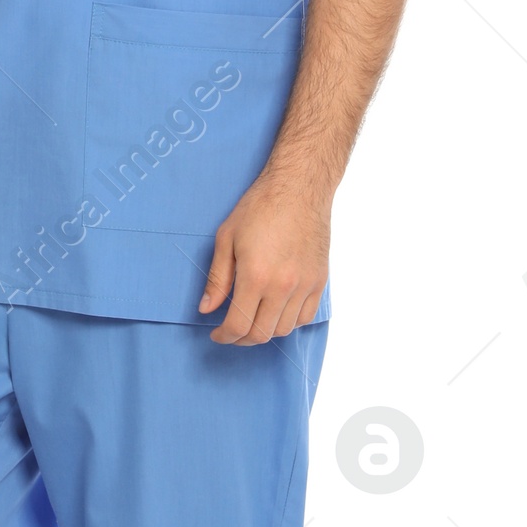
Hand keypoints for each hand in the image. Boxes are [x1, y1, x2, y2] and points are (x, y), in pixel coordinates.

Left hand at [198, 171, 329, 344]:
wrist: (300, 188)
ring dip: (265, 331)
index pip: (238, 326)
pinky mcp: (319, 280)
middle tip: (231, 332)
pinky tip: (277, 312)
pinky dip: (289, 322)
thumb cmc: (260, 206)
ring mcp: (305, 285)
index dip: (224, 337)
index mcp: (255, 276)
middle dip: (241, 339)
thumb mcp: (227, 238)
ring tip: (253, 320)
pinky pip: (305, 317)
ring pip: (284, 329)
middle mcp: (283, 286)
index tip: (217, 334)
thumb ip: (217, 278)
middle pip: (261, 334)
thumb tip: (206, 309)